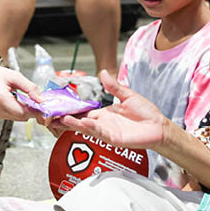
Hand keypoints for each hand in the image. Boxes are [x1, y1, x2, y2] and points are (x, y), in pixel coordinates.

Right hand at [0, 61, 43, 120]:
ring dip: (25, 111)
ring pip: (17, 118)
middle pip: (22, 117)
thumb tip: (41, 99)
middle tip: (37, 100)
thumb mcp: (14, 76)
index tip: (43, 105)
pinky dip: (17, 110)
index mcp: (1, 99)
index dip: (35, 110)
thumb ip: (29, 88)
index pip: (24, 113)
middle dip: (31, 110)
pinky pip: (11, 116)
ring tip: (25, 98)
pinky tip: (17, 100)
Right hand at [55, 70, 174, 150]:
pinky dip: (90, 127)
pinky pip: (99, 132)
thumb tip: (103, 72)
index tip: (57, 106)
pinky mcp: (113, 138)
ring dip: (73, 124)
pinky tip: (83, 123)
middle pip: (79, 121)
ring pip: (85, 127)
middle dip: (64, 120)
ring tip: (61, 119)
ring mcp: (106, 131)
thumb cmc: (146, 113)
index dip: (70, 109)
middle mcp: (102, 123)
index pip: (82, 111)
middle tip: (50, 116)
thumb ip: (114, 86)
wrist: (159, 126)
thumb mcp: (127, 95)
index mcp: (103, 113)